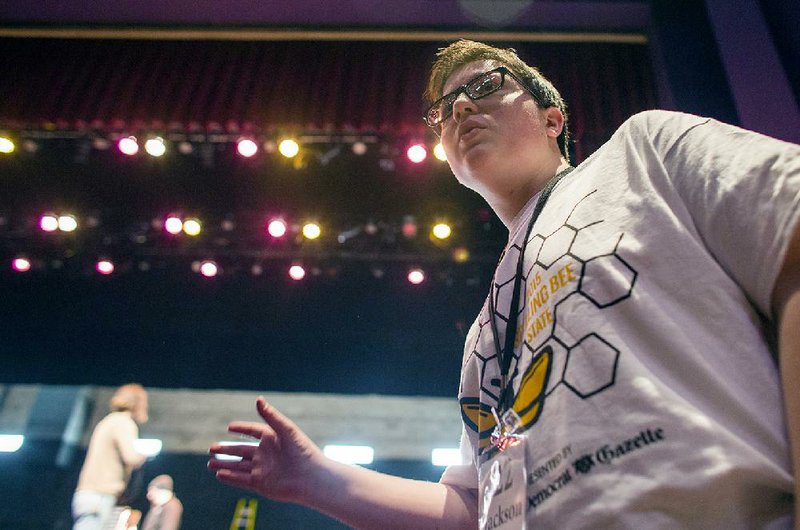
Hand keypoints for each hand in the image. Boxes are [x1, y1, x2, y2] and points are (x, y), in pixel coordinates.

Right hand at [208, 396, 324, 503]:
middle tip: (211, 448)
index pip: (254, 431)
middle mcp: (266, 454)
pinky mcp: (261, 484)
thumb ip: (270, 415)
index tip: (229, 427)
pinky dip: (230, 477)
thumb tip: (258, 399)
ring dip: (224, 464)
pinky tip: (219, 474)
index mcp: (272, 439)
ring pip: (239, 466)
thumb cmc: (302, 450)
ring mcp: (263, 469)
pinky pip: (242, 479)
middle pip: (242, 450)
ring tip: (210, 463)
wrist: (311, 478)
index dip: (242, 429)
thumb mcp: (285, 429)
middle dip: (226, 450)